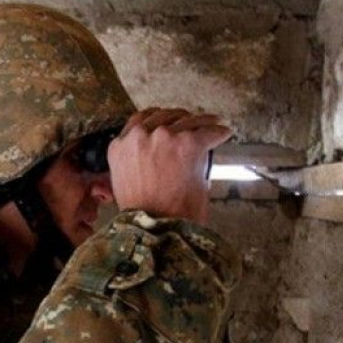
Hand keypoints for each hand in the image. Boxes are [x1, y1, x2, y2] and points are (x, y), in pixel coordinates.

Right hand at [107, 108, 230, 224]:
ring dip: (200, 122)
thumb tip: (159, 158)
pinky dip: (217, 132)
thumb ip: (136, 163)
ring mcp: (163, 136)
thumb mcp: (126, 182)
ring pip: (186, 119)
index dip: (157, 122)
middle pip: (162, 115)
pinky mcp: (187, 142)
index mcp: (119, 147)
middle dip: (178, 120)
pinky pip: (208, 130)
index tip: (167, 124)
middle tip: (191, 125)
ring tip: (211, 123)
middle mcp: (138, 136)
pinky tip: (223, 133)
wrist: (156, 226)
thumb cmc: (143, 213)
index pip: (139, 122)